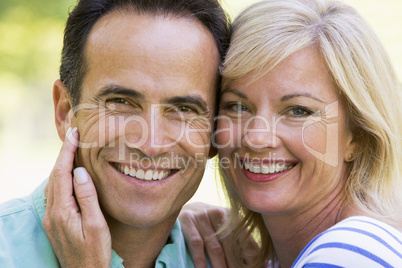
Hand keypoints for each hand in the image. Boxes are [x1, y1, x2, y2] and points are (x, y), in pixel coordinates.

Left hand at [42, 127, 111, 267]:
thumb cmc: (95, 252)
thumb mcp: (96, 225)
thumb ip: (87, 197)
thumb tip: (80, 171)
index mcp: (62, 211)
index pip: (62, 173)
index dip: (67, 151)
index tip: (74, 134)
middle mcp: (52, 212)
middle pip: (55, 175)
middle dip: (63, 153)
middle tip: (74, 135)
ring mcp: (51, 218)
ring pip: (53, 183)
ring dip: (61, 164)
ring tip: (72, 149)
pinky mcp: (54, 222)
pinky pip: (55, 192)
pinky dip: (61, 177)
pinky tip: (69, 174)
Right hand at [179, 202, 261, 267]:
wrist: (182, 208)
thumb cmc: (207, 223)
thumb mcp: (223, 226)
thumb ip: (238, 240)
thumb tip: (262, 262)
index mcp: (231, 215)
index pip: (245, 239)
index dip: (253, 257)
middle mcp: (218, 213)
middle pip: (231, 245)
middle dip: (237, 265)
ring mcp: (202, 216)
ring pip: (215, 247)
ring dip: (221, 266)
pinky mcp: (187, 220)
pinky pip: (197, 244)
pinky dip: (201, 260)